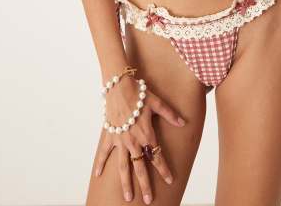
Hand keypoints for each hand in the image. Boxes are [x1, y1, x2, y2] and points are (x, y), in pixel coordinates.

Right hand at [93, 76, 185, 202]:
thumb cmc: (139, 92)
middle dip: (145, 184)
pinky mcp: (109, 135)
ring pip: (123, 166)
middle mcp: (133, 140)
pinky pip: (104, 153)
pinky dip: (100, 163)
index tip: (170, 180)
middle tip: (148, 199)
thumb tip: (183, 122)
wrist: (118, 85)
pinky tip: (98, 175)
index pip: (157, 155)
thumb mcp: (157, 102)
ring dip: (126, 182)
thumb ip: (170, 114)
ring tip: (128, 197)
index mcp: (146, 133)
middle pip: (140, 167)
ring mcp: (120, 140)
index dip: (164, 168)